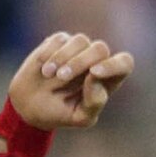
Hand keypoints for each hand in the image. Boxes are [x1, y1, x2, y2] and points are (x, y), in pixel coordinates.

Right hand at [7, 32, 134, 132]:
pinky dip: (50, 53)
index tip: (95, 73)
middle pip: (100, 48)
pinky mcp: (61, 41)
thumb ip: (94, 102)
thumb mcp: (79, 117)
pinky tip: (43, 69)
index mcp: (108, 78)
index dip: (113, 65)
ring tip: (48, 75)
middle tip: (62, 77)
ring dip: (63, 57)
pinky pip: (60, 39)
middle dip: (80, 62)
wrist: (30, 105)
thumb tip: (95, 77)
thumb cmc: (60, 113)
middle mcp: (97, 60)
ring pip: (81, 40)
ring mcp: (79, 48)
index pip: (124, 63)